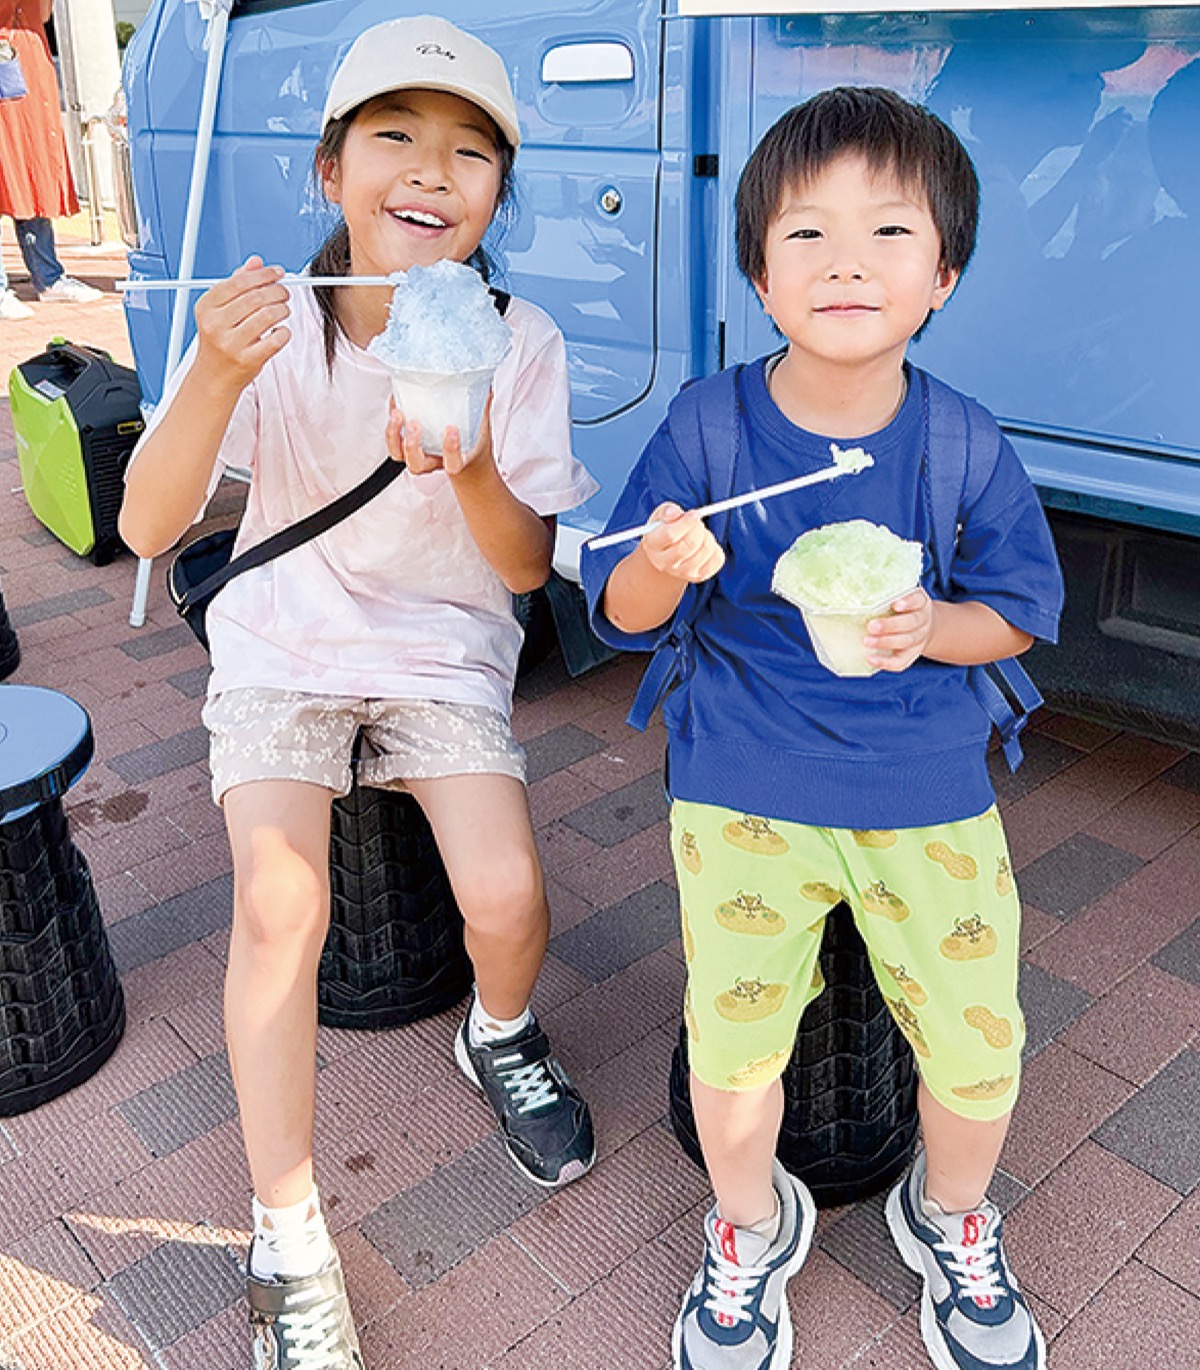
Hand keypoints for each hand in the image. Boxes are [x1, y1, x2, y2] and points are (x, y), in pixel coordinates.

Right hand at [193, 257, 290, 389]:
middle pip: (255, 297)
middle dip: (277, 291)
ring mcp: (231, 343)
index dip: (263, 274)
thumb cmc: (220, 340)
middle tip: (285, 293)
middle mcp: (215, 324)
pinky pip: (275, 339)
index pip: (239, 282)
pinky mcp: (247, 360)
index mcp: (206, 306)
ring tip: (284, 310)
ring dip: (283, 309)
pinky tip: (281, 330)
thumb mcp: (220, 310)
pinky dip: (284, 332)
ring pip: (267, 316)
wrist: (214, 376)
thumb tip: (256, 262)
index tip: (278, 273)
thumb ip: (237, 284)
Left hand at [386, 395, 493, 477]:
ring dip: (394, 435)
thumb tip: (486, 384)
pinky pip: (393, 437)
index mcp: (454, 462)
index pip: (452, 463)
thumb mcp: (481, 427)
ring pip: (398, 454)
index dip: (450, 450)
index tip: (451, 429)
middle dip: (412, 446)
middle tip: (415, 424)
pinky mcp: (406, 444)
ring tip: (397, 413)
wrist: (466, 456)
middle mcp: (432, 462)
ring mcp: (417, 454)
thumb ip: (482, 407)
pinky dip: (391, 421)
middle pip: (416, 464)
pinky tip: (395, 402)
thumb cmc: (472, 442)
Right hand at [640, 503, 724, 583]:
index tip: (695, 514)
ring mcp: (683, 573)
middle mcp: (665, 563)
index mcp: (653, 545)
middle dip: (698, 528)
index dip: (686, 522)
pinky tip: (704, 545)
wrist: (668, 555)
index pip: (670, 535)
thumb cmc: (665, 529)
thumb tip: (676, 513)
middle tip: (698, 522)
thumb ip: (667, 511)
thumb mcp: (662, 517)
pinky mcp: (700, 576)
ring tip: (698, 534)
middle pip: (690, 544)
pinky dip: (715, 547)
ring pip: (706, 549)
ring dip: (706, 535)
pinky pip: (717, 558)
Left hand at [865, 589, 934, 671]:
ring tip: (867, 641)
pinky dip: (886, 662)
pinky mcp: (911, 655)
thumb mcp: (902, 598)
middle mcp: (922, 620)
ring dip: (885, 642)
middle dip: (890, 625)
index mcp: (920, 603)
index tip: (895, 604)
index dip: (907, 602)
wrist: (924, 628)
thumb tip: (854, 596)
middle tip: (871, 626)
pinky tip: (871, 659)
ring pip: (905, 641)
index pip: (917, 600)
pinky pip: (901, 661)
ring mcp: (919, 639)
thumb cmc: (904, 609)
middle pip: (910, 623)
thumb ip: (885, 597)